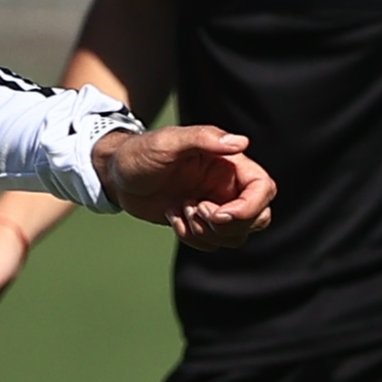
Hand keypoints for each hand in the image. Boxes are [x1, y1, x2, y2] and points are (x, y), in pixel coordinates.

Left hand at [92, 124, 274, 249]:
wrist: (117, 174)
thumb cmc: (141, 151)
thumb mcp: (168, 141)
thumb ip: (204, 138)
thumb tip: (241, 142)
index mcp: (229, 164)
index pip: (264, 189)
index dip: (249, 208)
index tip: (216, 213)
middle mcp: (228, 186)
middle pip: (258, 217)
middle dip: (228, 225)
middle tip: (194, 209)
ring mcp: (216, 205)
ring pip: (235, 236)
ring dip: (205, 231)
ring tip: (179, 208)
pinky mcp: (199, 222)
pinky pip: (211, 243)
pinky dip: (191, 237)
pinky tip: (172, 215)